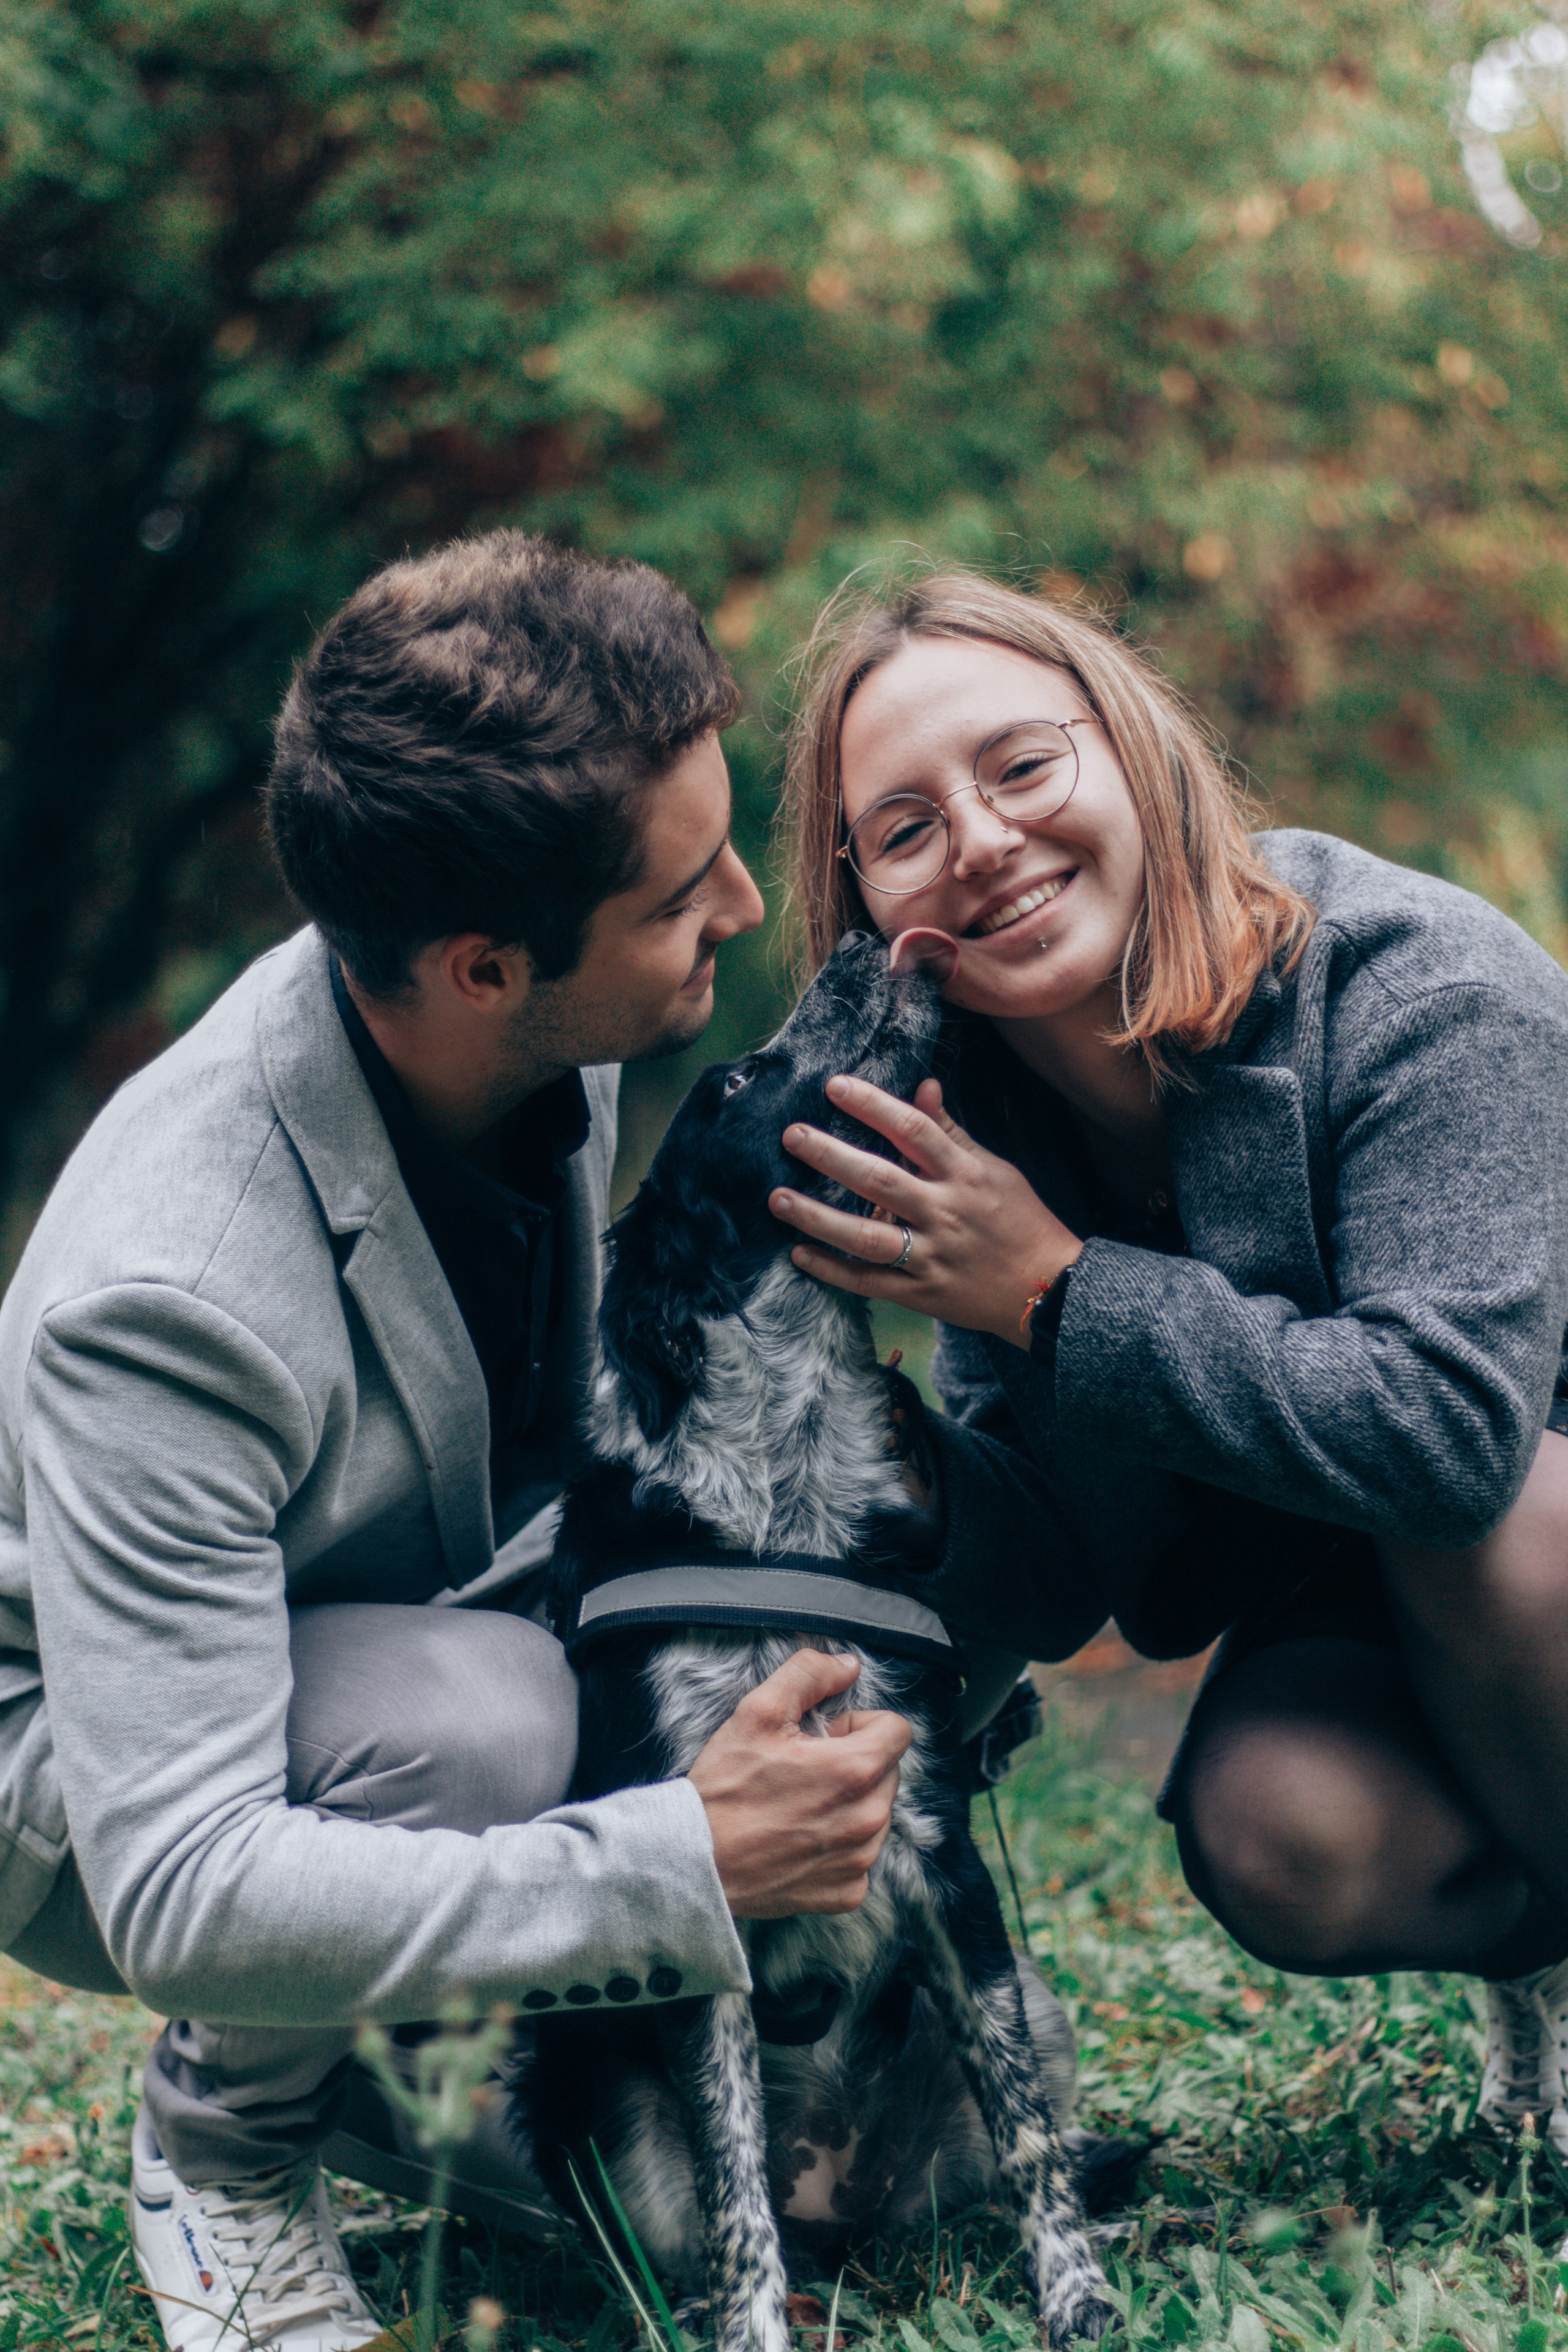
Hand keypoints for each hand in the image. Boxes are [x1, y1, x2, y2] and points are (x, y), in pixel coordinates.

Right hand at [686, 1648, 911, 1917]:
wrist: (694, 1859)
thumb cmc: (725, 1786)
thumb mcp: (758, 1711)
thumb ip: (809, 1675)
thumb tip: (848, 1665)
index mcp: (856, 1770)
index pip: (897, 1730)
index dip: (858, 1725)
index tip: (824, 1737)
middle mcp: (868, 1819)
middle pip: (888, 1771)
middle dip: (855, 1762)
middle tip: (805, 1770)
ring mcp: (860, 1860)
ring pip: (877, 1813)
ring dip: (850, 1803)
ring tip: (800, 1805)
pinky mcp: (847, 1892)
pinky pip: (862, 1857)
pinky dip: (840, 1846)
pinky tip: (801, 1840)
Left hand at [770, 1075, 1081, 1347]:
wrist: (1050, 1289)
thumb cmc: (1020, 1221)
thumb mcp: (995, 1169)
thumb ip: (951, 1132)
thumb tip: (924, 1085)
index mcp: (966, 1175)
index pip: (913, 1130)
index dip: (873, 1105)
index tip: (835, 1085)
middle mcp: (946, 1213)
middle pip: (880, 1180)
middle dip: (831, 1156)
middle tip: (791, 1136)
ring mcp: (932, 1256)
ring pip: (867, 1236)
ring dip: (818, 1218)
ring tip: (778, 1198)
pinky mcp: (922, 1294)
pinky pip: (870, 1282)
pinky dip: (833, 1271)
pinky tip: (798, 1254)